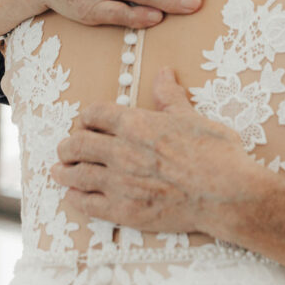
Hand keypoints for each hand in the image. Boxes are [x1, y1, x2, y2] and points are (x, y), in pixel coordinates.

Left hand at [51, 68, 265, 236]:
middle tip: (65, 148)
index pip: (95, 115)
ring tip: (58, 170)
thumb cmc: (215, 153)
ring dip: (64, 171)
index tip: (86, 122)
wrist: (226, 193)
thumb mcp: (191, 116)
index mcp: (137, 124)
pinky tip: (74, 196)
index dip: (87, 117)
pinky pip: (88, 205)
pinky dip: (76, 199)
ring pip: (78, 175)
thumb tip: (163, 72)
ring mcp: (121, 184)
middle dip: (68, 145)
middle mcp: (122, 152)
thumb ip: (170, 96)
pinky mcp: (125, 212)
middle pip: (78, 145)